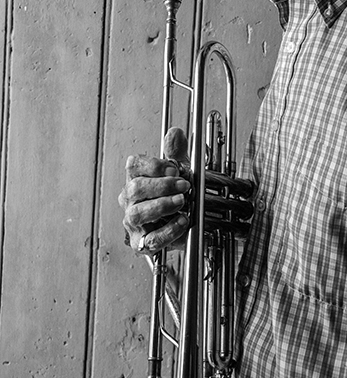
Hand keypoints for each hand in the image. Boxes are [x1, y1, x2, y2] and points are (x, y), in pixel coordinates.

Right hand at [118, 127, 190, 254]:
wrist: (184, 224)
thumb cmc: (176, 196)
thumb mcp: (180, 172)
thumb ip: (177, 152)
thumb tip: (175, 133)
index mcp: (135, 179)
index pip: (133, 166)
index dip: (153, 165)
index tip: (174, 167)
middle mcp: (130, 201)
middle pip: (135, 188)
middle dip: (162, 185)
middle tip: (184, 185)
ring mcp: (134, 223)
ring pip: (137, 214)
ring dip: (162, 205)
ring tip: (182, 201)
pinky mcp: (143, 244)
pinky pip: (151, 239)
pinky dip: (168, 230)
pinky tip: (183, 221)